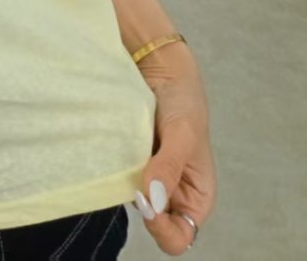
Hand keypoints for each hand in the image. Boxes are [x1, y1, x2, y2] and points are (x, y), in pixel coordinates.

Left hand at [133, 44, 216, 254]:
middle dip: (140, 204)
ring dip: (124, 184)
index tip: (144, 200)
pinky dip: (113, 169)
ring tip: (121, 157)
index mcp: (196, 199)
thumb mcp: (183, 133)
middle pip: (151, 223)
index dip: (161, 227)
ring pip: (132, 200)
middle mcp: (172, 196)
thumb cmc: (183, 102)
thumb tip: (153, 200)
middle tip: (129, 177)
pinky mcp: (130, 164)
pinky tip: (110, 152)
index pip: (177, 237)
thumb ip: (169, 166)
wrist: (161, 69)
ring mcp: (149, 180)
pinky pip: (118, 178)